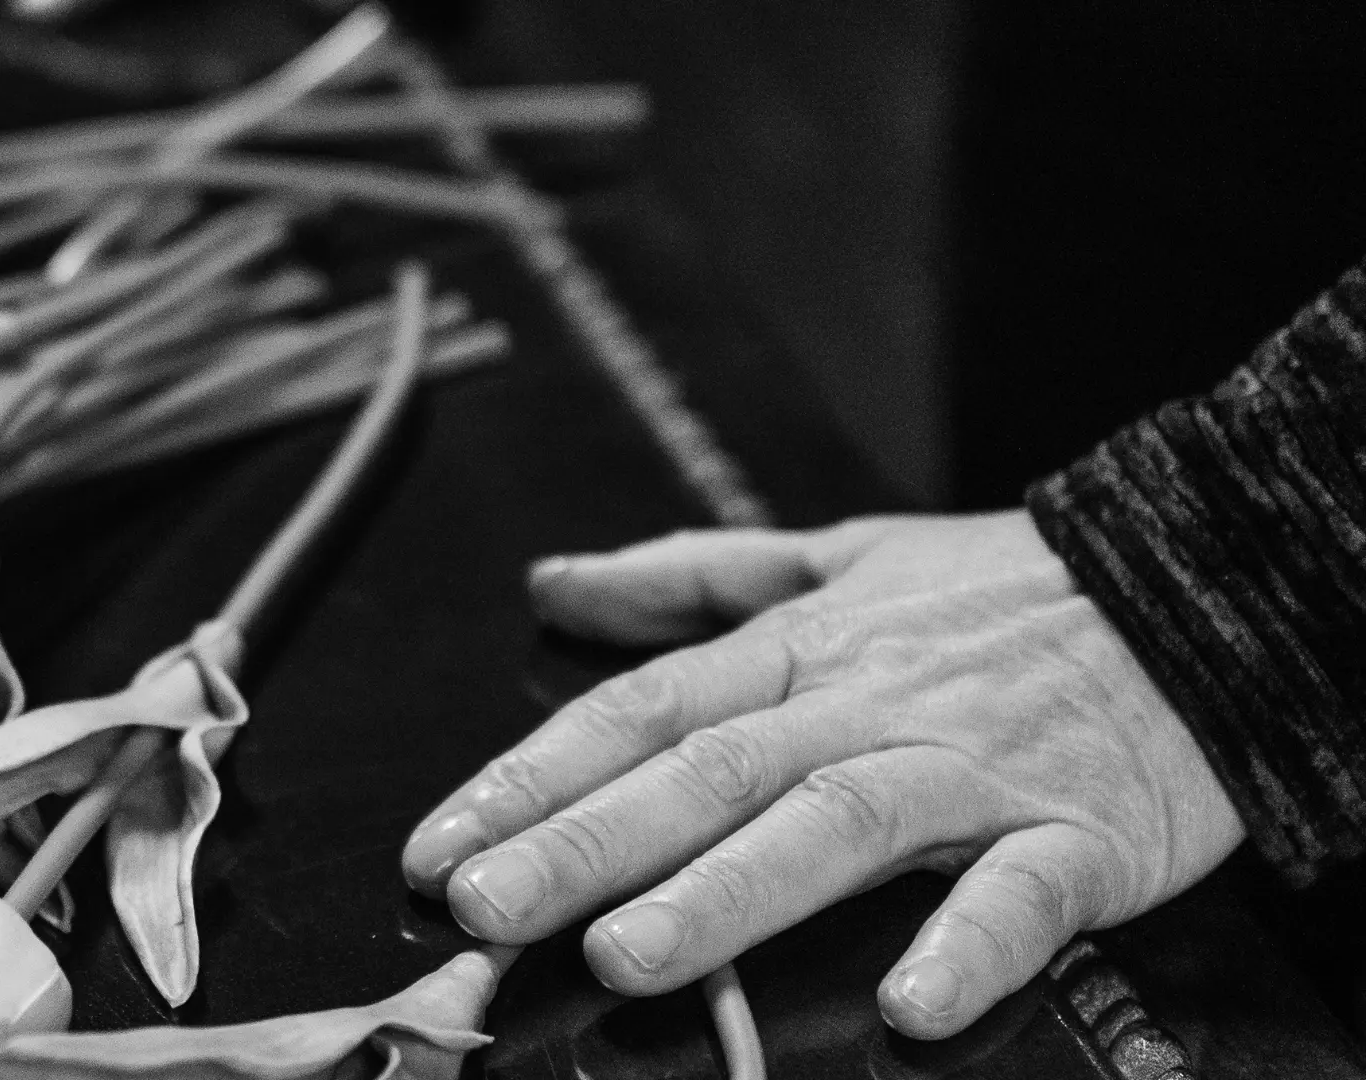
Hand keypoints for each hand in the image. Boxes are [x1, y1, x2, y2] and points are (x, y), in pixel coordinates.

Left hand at [401, 511, 1243, 1038]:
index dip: (533, 776)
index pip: (641, 710)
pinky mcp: (1079, 829)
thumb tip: (557, 582)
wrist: (1199, 581)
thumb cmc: (1001, 589)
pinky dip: (967, 943)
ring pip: (833, 824)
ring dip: (728, 894)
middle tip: (484, 906)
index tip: (438, 843)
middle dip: (585, 843)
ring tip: (629, 958)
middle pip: (707, 770)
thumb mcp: (839, 554)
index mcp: (800, 647)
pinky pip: (1021, 890)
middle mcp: (864, 703)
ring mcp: (971, 766)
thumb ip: (689, 575)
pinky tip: (911, 1006)